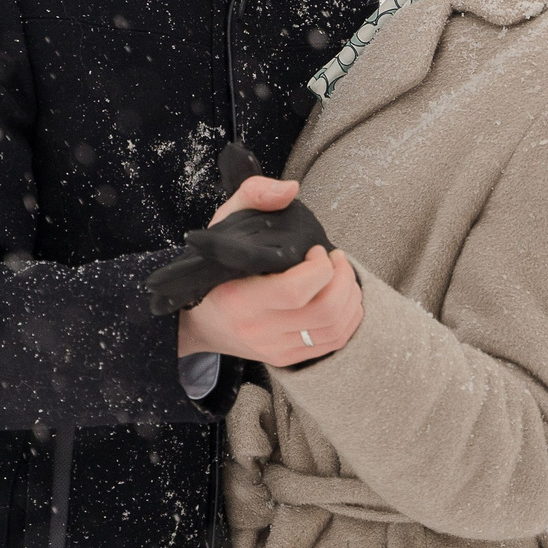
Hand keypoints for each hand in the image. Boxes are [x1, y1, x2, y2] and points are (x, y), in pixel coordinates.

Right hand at [178, 176, 365, 365]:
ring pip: (334, 329)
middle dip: (343, 278)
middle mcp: (258, 329)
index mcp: (240, 298)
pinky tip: (343, 297)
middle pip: (324, 311)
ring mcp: (273, 347)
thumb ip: (254, 195)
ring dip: (350, 297)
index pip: (295, 291)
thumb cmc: (213, 268)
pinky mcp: (285, 358)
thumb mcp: (224, 222)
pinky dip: (349, 319)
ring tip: (341, 275)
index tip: (316, 250)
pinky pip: (332, 344)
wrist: (197, 320)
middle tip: (336, 260)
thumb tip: (290, 189)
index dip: (319, 268)